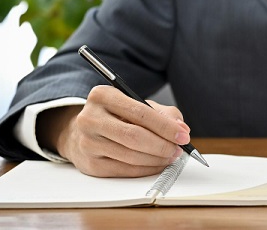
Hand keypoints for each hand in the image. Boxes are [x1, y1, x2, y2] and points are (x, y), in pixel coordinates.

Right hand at [36, 85, 190, 176]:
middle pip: (134, 136)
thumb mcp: (138, 105)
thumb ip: (164, 114)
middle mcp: (90, 118)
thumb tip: (182, 129)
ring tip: (170, 157)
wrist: (82, 133)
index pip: (140, 112)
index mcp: (103, 96)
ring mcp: (87, 143)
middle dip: (163, 145)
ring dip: (157, 159)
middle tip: (178, 150)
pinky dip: (146, 169)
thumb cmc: (117, 117)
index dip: (165, 127)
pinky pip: (124, 170)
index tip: (183, 136)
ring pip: (131, 156)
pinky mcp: (89, 164)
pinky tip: (156, 165)